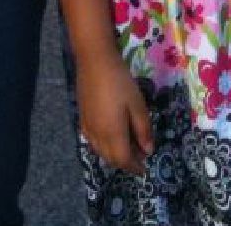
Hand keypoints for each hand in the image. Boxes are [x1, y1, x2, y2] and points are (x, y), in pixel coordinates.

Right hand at [76, 55, 152, 173]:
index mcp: (113, 133)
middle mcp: (98, 135)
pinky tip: (108, 137)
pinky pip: (91, 141)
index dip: (135, 167)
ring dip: (113, 156)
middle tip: (138, 157)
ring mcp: (87, 127)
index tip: (144, 169)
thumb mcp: (138, 105)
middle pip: (110, 158)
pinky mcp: (81, 118)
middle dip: (125, 163)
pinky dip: (101, 147)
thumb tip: (148, 150)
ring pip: (99, 151)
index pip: (123, 160)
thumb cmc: (120, 82)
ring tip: (125, 148)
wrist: (94, 62)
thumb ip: (144, 130)